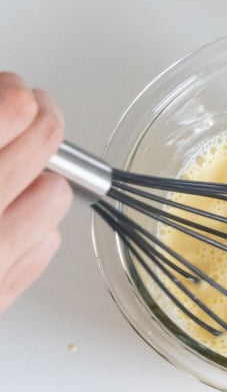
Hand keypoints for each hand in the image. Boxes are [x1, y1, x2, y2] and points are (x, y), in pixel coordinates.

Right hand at [0, 73, 72, 312]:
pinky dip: (34, 230)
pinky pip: (45, 247)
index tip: (13, 93)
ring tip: (14, 180)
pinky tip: (8, 222)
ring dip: (42, 182)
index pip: (12, 111)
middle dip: (40, 123)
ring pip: (56, 196)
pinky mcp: (1, 298)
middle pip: (44, 143)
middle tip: (28, 116)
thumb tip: (10, 102)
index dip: (15, 94)